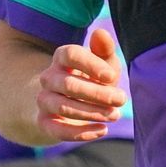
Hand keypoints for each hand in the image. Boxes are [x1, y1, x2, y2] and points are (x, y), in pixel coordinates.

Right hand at [34, 28, 127, 143]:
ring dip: (91, 113)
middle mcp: (49, 77)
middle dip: (97, 94)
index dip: (91, 65)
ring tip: (115, 115)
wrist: (66, 102)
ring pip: (63, 107)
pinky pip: (57, 130)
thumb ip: (104, 50)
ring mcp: (44, 100)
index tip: (111, 77)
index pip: (70, 55)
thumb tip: (101, 33)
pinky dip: (80, 133)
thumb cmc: (92, 79)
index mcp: (61, 57)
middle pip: (69, 84)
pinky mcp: (44, 122)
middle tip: (121, 99)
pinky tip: (102, 130)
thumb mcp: (102, 64)